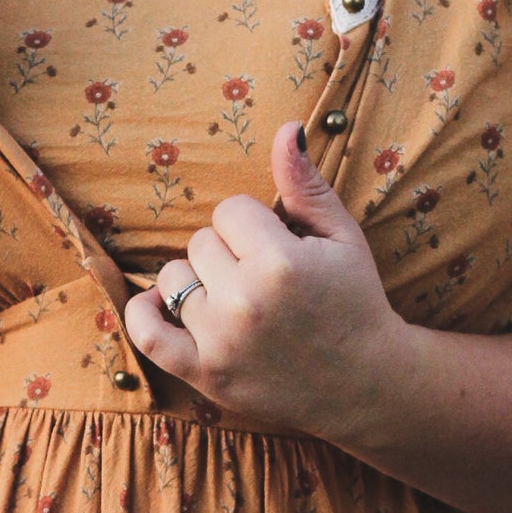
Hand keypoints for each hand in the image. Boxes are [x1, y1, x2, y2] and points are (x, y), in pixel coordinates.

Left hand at [124, 121, 401, 435]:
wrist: (368, 384)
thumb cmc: (356, 301)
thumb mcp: (342, 237)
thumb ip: (306, 184)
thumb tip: (286, 128)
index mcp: (280, 262)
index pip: (230, 210)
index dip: (254, 225)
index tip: (278, 247)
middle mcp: (245, 301)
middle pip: (201, 241)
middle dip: (229, 252)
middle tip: (263, 278)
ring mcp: (220, 341)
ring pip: (172, 278)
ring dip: (197, 281)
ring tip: (236, 299)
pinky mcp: (205, 375)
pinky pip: (146, 334)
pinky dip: (143, 312)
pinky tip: (160, 302)